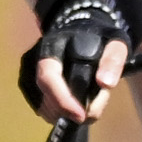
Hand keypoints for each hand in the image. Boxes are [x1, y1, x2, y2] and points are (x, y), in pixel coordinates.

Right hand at [20, 0, 124, 128]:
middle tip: (93, 111)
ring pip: (44, 108)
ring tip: (87, 103)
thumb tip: (105, 84)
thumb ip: (113, 60)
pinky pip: (42, 109)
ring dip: (66, 113)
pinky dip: (59, 112)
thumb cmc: (97, 35)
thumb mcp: (114, 42)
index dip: (63, 100)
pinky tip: (74, 104)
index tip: (82, 115)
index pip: (48, 78)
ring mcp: (27, 74)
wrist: (77, 26)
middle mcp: (33, 61)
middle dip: (71, 111)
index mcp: (51, 47)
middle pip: (47, 99)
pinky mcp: (28, 87)